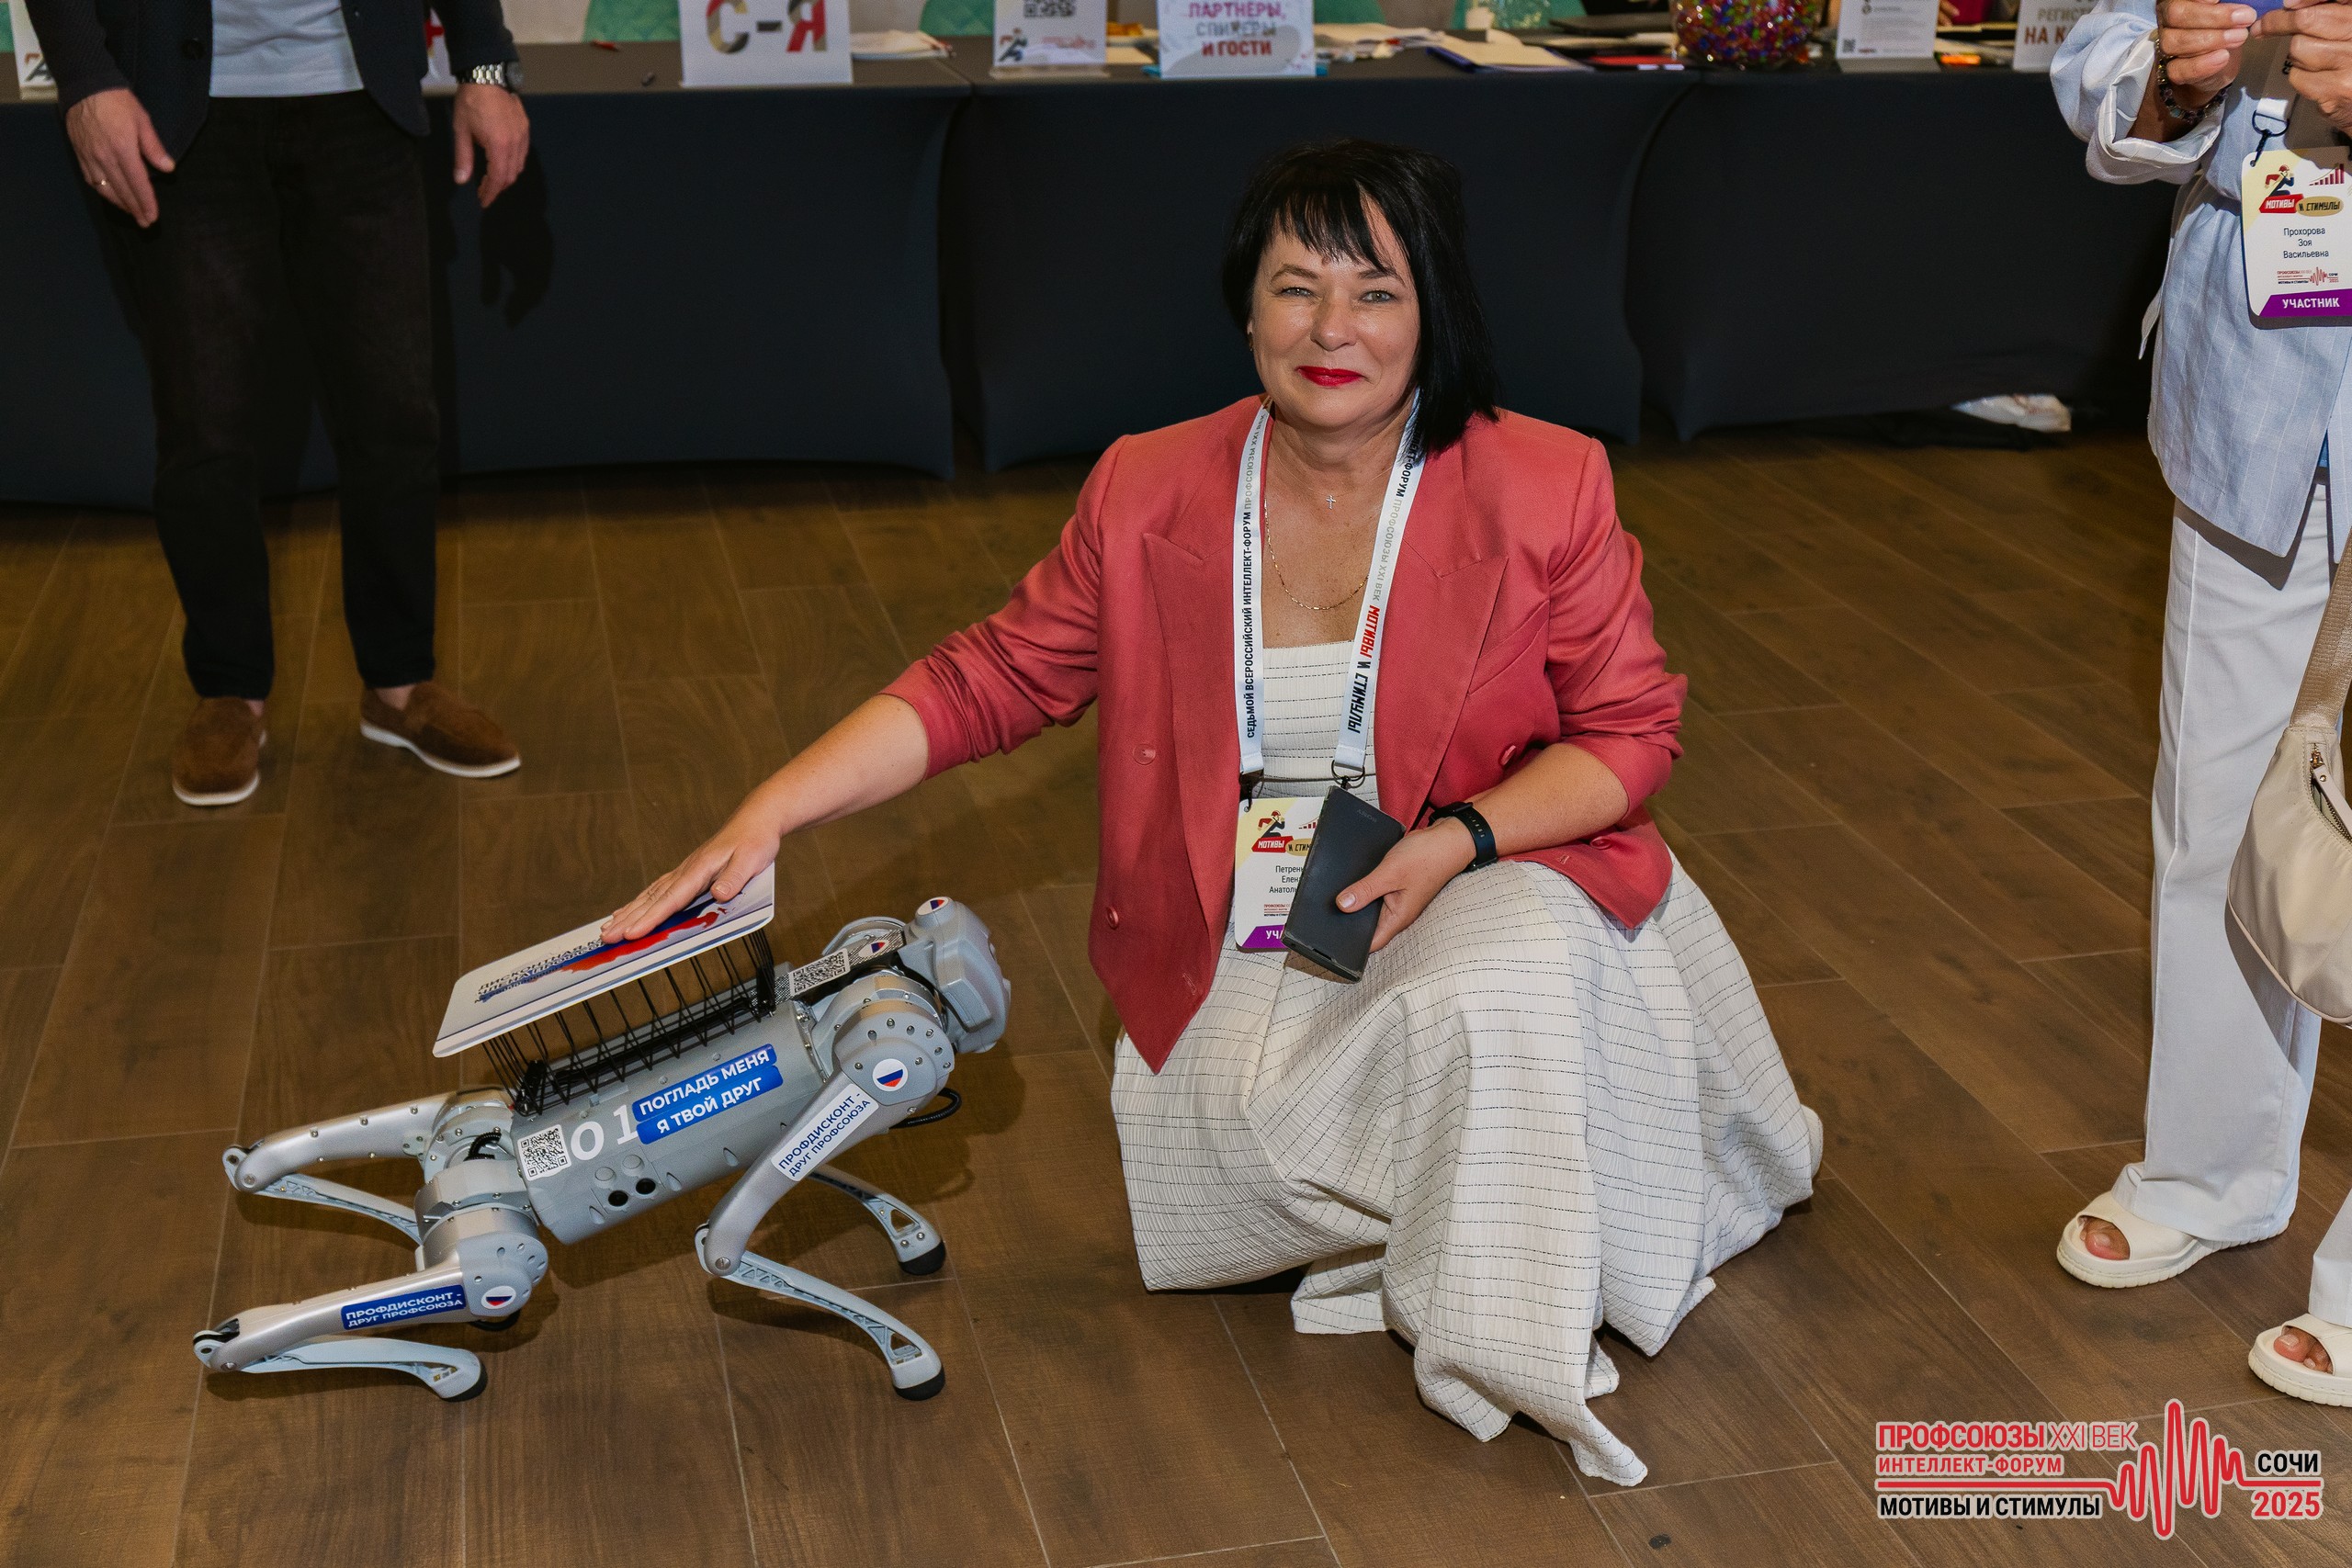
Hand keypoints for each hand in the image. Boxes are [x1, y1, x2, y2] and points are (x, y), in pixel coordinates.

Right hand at [63, 88, 173, 226]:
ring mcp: (89, 156)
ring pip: (104, 188)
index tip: (153, 216)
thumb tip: (168, 169)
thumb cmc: (117, 100)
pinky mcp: (79, 153)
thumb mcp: (142, 120)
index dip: (146, 202)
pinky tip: (111, 196)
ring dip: (119, 203)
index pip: (137, 183)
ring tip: (131, 212)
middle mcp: (104, 156)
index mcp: (122, 149)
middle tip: (145, 222)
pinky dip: (102, 191)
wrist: (84, 85)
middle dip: (135, 208)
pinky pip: (90, 178)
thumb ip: (154, 147)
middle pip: (122, 189)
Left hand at [452, 82, 528, 207]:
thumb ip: (463, 157)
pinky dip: (513, 163)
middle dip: (498, 187)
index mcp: (499, 146)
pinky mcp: (525, 129)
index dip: (491, 192)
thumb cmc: (471, 101)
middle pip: (510, 175)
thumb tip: (461, 180)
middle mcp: (515, 144)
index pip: (498, 178)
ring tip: (492, 178)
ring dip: (506, 176)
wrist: (487, 76)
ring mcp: (523, 136)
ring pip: (518, 166)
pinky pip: (522, 153)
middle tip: (485, 191)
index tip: (483, 201)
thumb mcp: (461, 130)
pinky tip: (502, 161)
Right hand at [602, 810, 781, 943]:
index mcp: (699, 869)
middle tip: (606, 937)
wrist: (755, 819)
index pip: (671, 898)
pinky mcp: (686, 872)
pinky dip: (640, 902)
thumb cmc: (755, 840)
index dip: (651, 918)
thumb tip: (718, 893)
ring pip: (650, 894)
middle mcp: (686, 870)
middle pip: (652, 899)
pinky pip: (657, 890)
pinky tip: (627, 910)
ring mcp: (684, 871)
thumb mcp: (752, 859)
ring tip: (607, 928)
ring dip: (628, 912)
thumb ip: (734, 878)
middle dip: (628, 920)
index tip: (632, 933)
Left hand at [1334, 820, 1476, 955]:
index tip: (1331, 942)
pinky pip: (1376, 891)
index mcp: (1398, 917)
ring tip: (1332, 897)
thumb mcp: (1391, 872)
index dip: (1352, 946)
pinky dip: (1364, 888)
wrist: (1448, 838)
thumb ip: (1366, 889)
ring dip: (1356, 902)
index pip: (1372, 943)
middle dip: (1349, 922)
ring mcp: (1397, 898)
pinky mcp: (1396, 885)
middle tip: (1325, 917)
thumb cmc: (1428, 857)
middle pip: (1368, 926)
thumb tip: (1342, 905)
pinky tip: (1350, 881)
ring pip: (1371, 907)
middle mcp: (1397, 911)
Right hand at [2146, 0, 2256, 126]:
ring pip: (2174, 42)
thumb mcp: (2232, 7)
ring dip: (2211, 40)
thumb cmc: (2229, 21)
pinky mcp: (2170, 69)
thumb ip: (2229, 1)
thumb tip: (2240, 3)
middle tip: (2245, 18)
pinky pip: (2177, 69)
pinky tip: (2223, 57)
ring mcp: (2165, 44)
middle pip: (2176, 15)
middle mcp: (2166, 18)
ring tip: (2240, 37)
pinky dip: (2201, 64)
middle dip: (2213, 17)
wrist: (2225, 53)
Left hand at [2261, 0, 2351, 131]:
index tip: (2286, 4)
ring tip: (2315, 60)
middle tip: (2261, 27)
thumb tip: (2289, 4)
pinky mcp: (2337, 89)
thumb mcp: (2348, 29)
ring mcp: (2351, 63)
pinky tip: (2318, 78)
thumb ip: (2328, 12)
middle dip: (2278, 23)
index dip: (2307, 0)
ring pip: (2298, 48)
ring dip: (2297, 55)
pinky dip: (2300, 77)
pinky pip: (2298, 76)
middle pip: (2308, 20)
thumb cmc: (2351, 60)